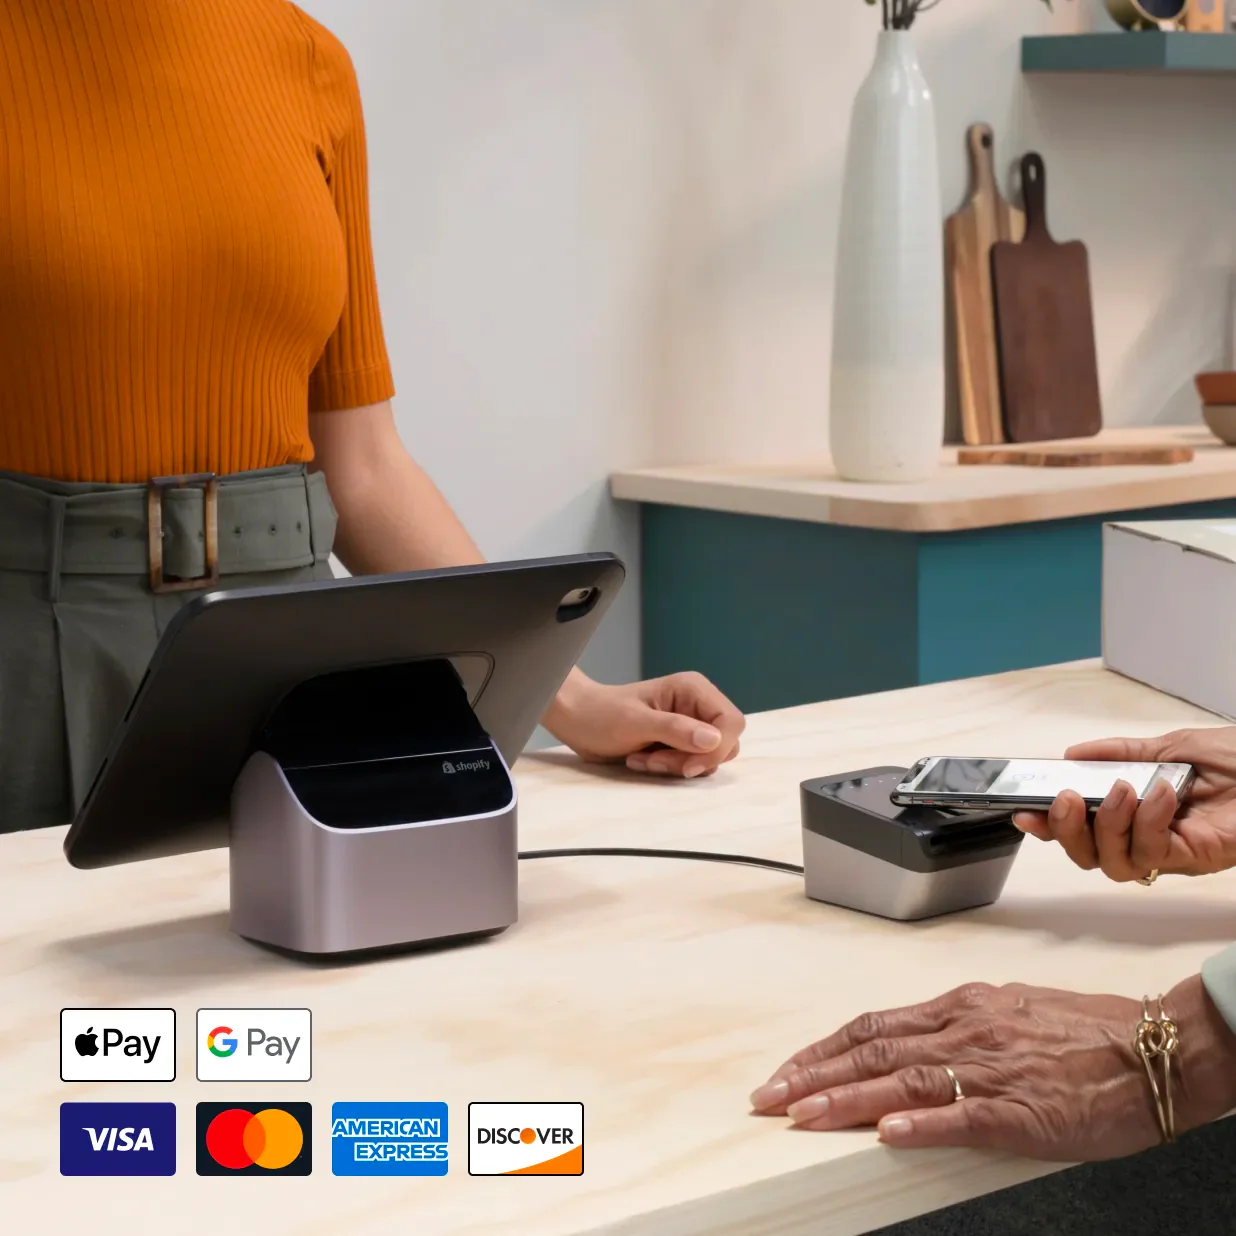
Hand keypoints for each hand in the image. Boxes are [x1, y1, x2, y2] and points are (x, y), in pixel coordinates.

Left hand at [543, 669, 743, 778]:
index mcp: (693, 689)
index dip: (717, 749)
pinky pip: (693, 764)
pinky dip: (670, 769)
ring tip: (644, 759)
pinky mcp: (680, 742)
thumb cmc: (601, 715)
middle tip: (656, 761)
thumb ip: (675, 730)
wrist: (577, 720)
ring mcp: (690, 725)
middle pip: (725, 743)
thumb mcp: (635, 723)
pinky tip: (642, 760)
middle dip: (693, 760)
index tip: (687, 767)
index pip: (731, 722)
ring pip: (709, 758)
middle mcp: (698, 705)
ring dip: (677, 766)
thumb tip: (714, 740)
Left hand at [748, 976, 1235, 1160]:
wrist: (1153, 1048)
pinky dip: (921, 1123)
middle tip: (768, 1097)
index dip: (823, 1049)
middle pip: (872, 1049)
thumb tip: (912, 1042)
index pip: (872, 1026)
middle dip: (814, 1074)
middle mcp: (964, 1029)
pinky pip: (963, 1115)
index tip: (787, 1070)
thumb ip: (958, 1026)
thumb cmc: (1087, 1032)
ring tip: (802, 1116)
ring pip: (902, 1079)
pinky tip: (887, 1133)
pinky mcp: (1022, 1109)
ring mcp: (990, 1068)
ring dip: (846, 1099)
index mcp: (960, 1007)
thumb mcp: (1009, 1011)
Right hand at [1013, 728, 1235, 880]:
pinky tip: (1160, 793)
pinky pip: (1153, 853)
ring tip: (1125, 789)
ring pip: (1114, 864)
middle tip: (1068, 799)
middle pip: (1088, 857)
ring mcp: (1170, 853)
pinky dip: (1148, 822)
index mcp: (1136, 813)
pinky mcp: (1193, 859)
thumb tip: (1072, 755)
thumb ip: (1121, 753)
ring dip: (1110, 825)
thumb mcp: (1170, 746)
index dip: (1049, 826)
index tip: (1025, 811)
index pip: (1082, 830)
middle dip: (1067, 832)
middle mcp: (1147, 838)